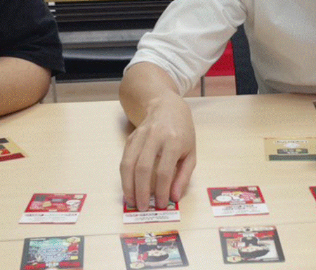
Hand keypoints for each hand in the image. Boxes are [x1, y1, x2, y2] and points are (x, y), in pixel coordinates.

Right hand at [119, 92, 195, 210]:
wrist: (166, 106)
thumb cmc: (182, 131)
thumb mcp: (191, 152)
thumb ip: (184, 175)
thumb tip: (174, 197)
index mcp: (174, 141)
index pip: (164, 171)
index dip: (160, 191)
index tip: (160, 204)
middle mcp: (156, 137)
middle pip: (143, 168)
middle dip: (140, 191)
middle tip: (142, 208)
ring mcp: (141, 136)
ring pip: (128, 164)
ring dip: (128, 186)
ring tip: (131, 201)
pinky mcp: (131, 138)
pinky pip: (124, 159)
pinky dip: (124, 176)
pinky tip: (128, 187)